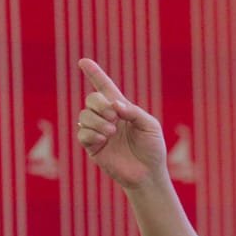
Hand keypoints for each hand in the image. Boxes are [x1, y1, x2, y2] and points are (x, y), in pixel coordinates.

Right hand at [75, 58, 167, 188]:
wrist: (148, 173)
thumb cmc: (153, 148)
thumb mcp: (150, 125)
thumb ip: (133, 112)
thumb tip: (114, 105)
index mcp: (122, 109)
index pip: (105, 88)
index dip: (94, 74)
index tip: (83, 61)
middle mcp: (107, 118)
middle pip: (91, 99)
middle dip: (99, 104)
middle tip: (114, 117)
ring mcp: (98, 132)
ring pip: (84, 116)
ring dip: (97, 121)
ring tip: (111, 132)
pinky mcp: (93, 147)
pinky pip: (82, 133)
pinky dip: (91, 133)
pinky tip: (104, 139)